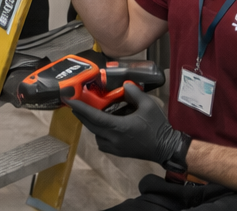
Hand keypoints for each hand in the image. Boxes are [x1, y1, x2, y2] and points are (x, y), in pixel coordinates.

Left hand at [68, 84, 191, 170]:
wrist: (167, 148)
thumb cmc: (158, 127)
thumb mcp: (148, 105)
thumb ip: (134, 93)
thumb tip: (125, 84)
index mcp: (118, 127)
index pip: (93, 117)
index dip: (80, 108)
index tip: (69, 100)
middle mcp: (113, 139)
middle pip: (91, 126)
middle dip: (81, 114)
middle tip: (74, 103)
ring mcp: (115, 147)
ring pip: (95, 135)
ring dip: (90, 124)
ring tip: (89, 112)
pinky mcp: (119, 152)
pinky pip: (102, 142)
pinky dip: (99, 133)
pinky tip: (103, 125)